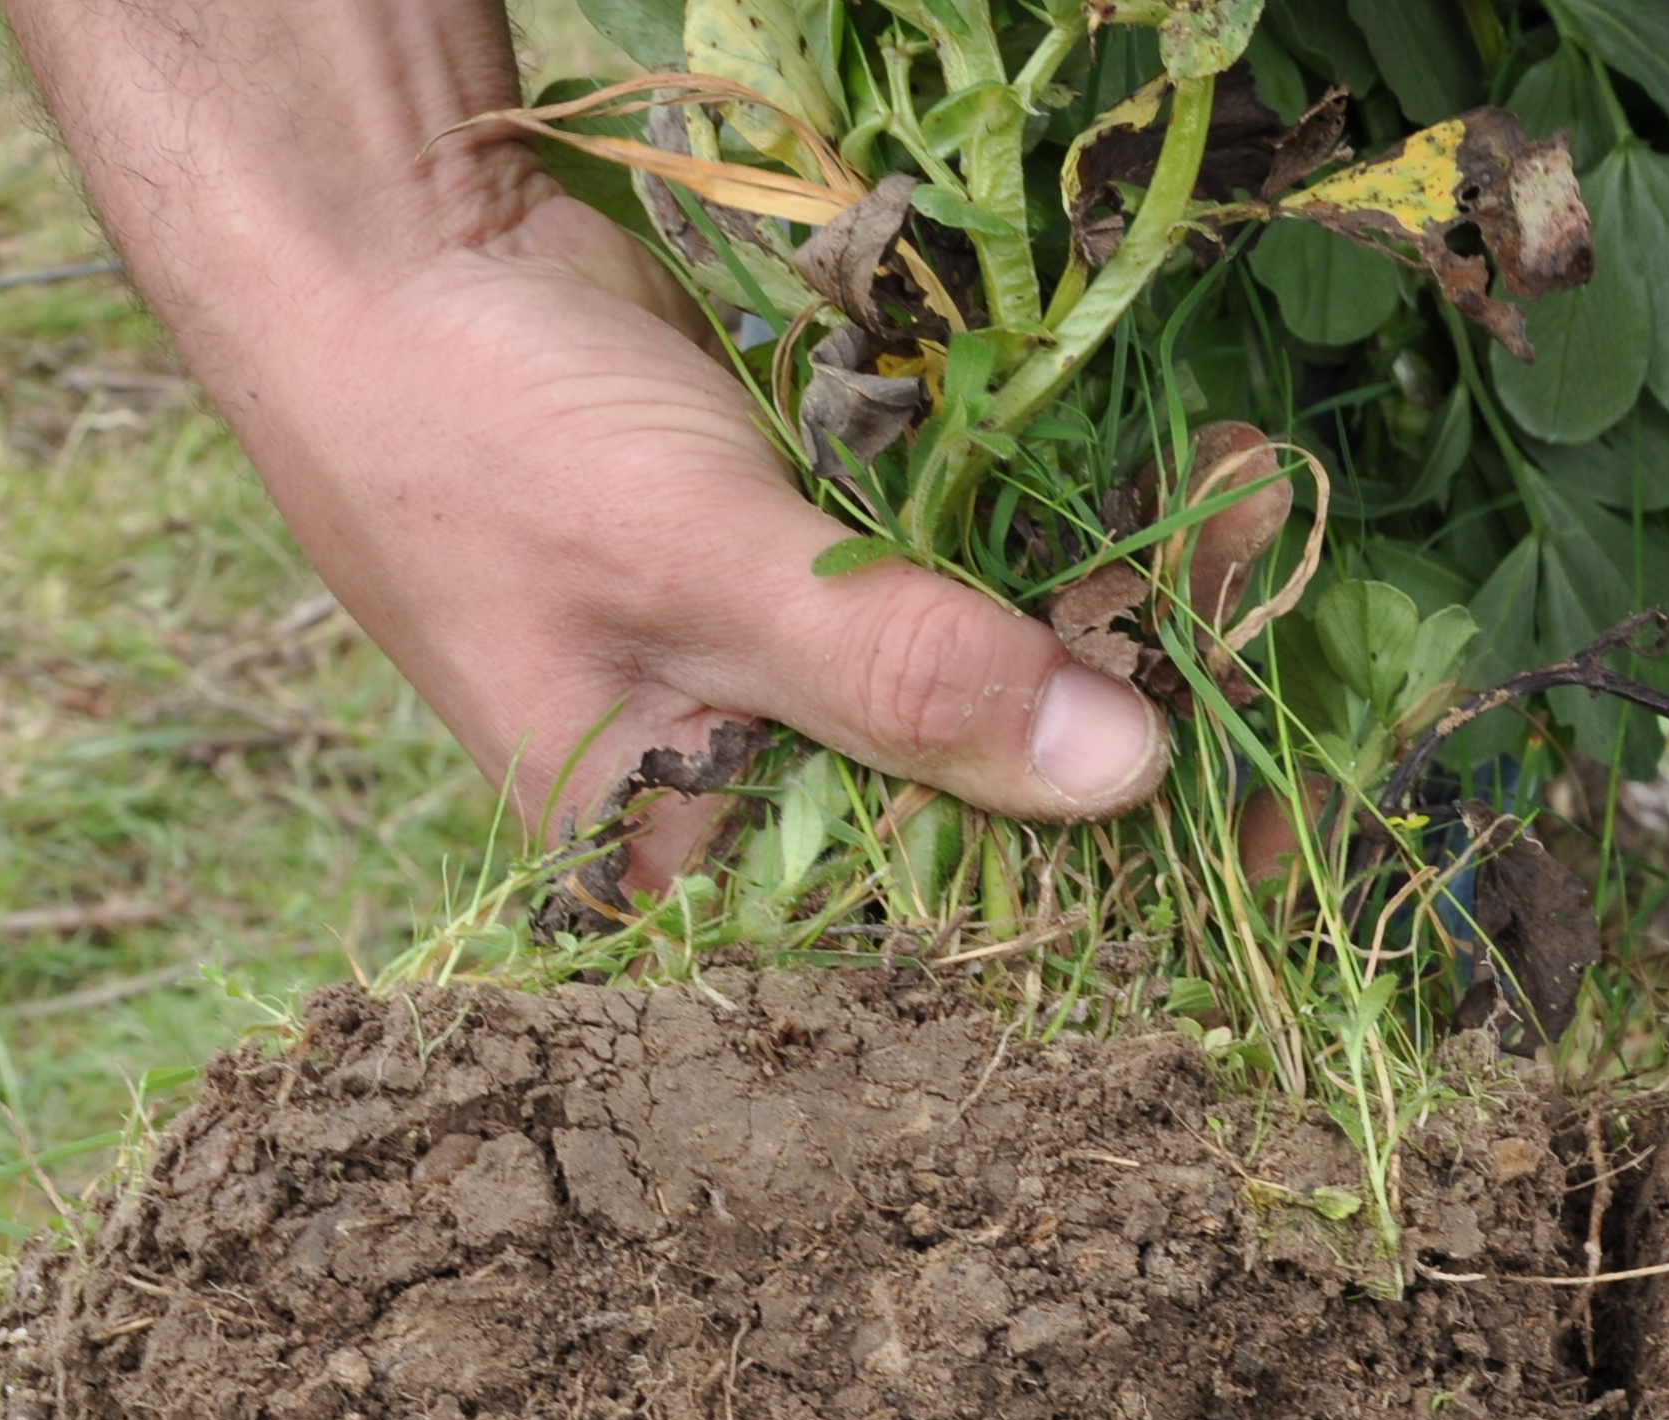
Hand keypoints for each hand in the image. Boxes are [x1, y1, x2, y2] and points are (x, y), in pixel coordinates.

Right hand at [6, 0, 1166, 883]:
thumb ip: (902, 673)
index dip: (1115, 895)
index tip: (1280, 840)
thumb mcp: (699, 570)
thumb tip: (1121, 775)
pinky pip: (985, 556)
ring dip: (1143, 594)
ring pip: (1014, 665)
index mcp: (694, 864)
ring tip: (1268, 513)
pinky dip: (1078, 513)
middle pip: (1004, 797)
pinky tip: (1199, 470)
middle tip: (1297, 636)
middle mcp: (761, 783)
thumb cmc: (472, 438)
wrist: (371, 238)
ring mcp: (805, 658)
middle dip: (1160, 717)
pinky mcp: (831, 543)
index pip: (942, 931)